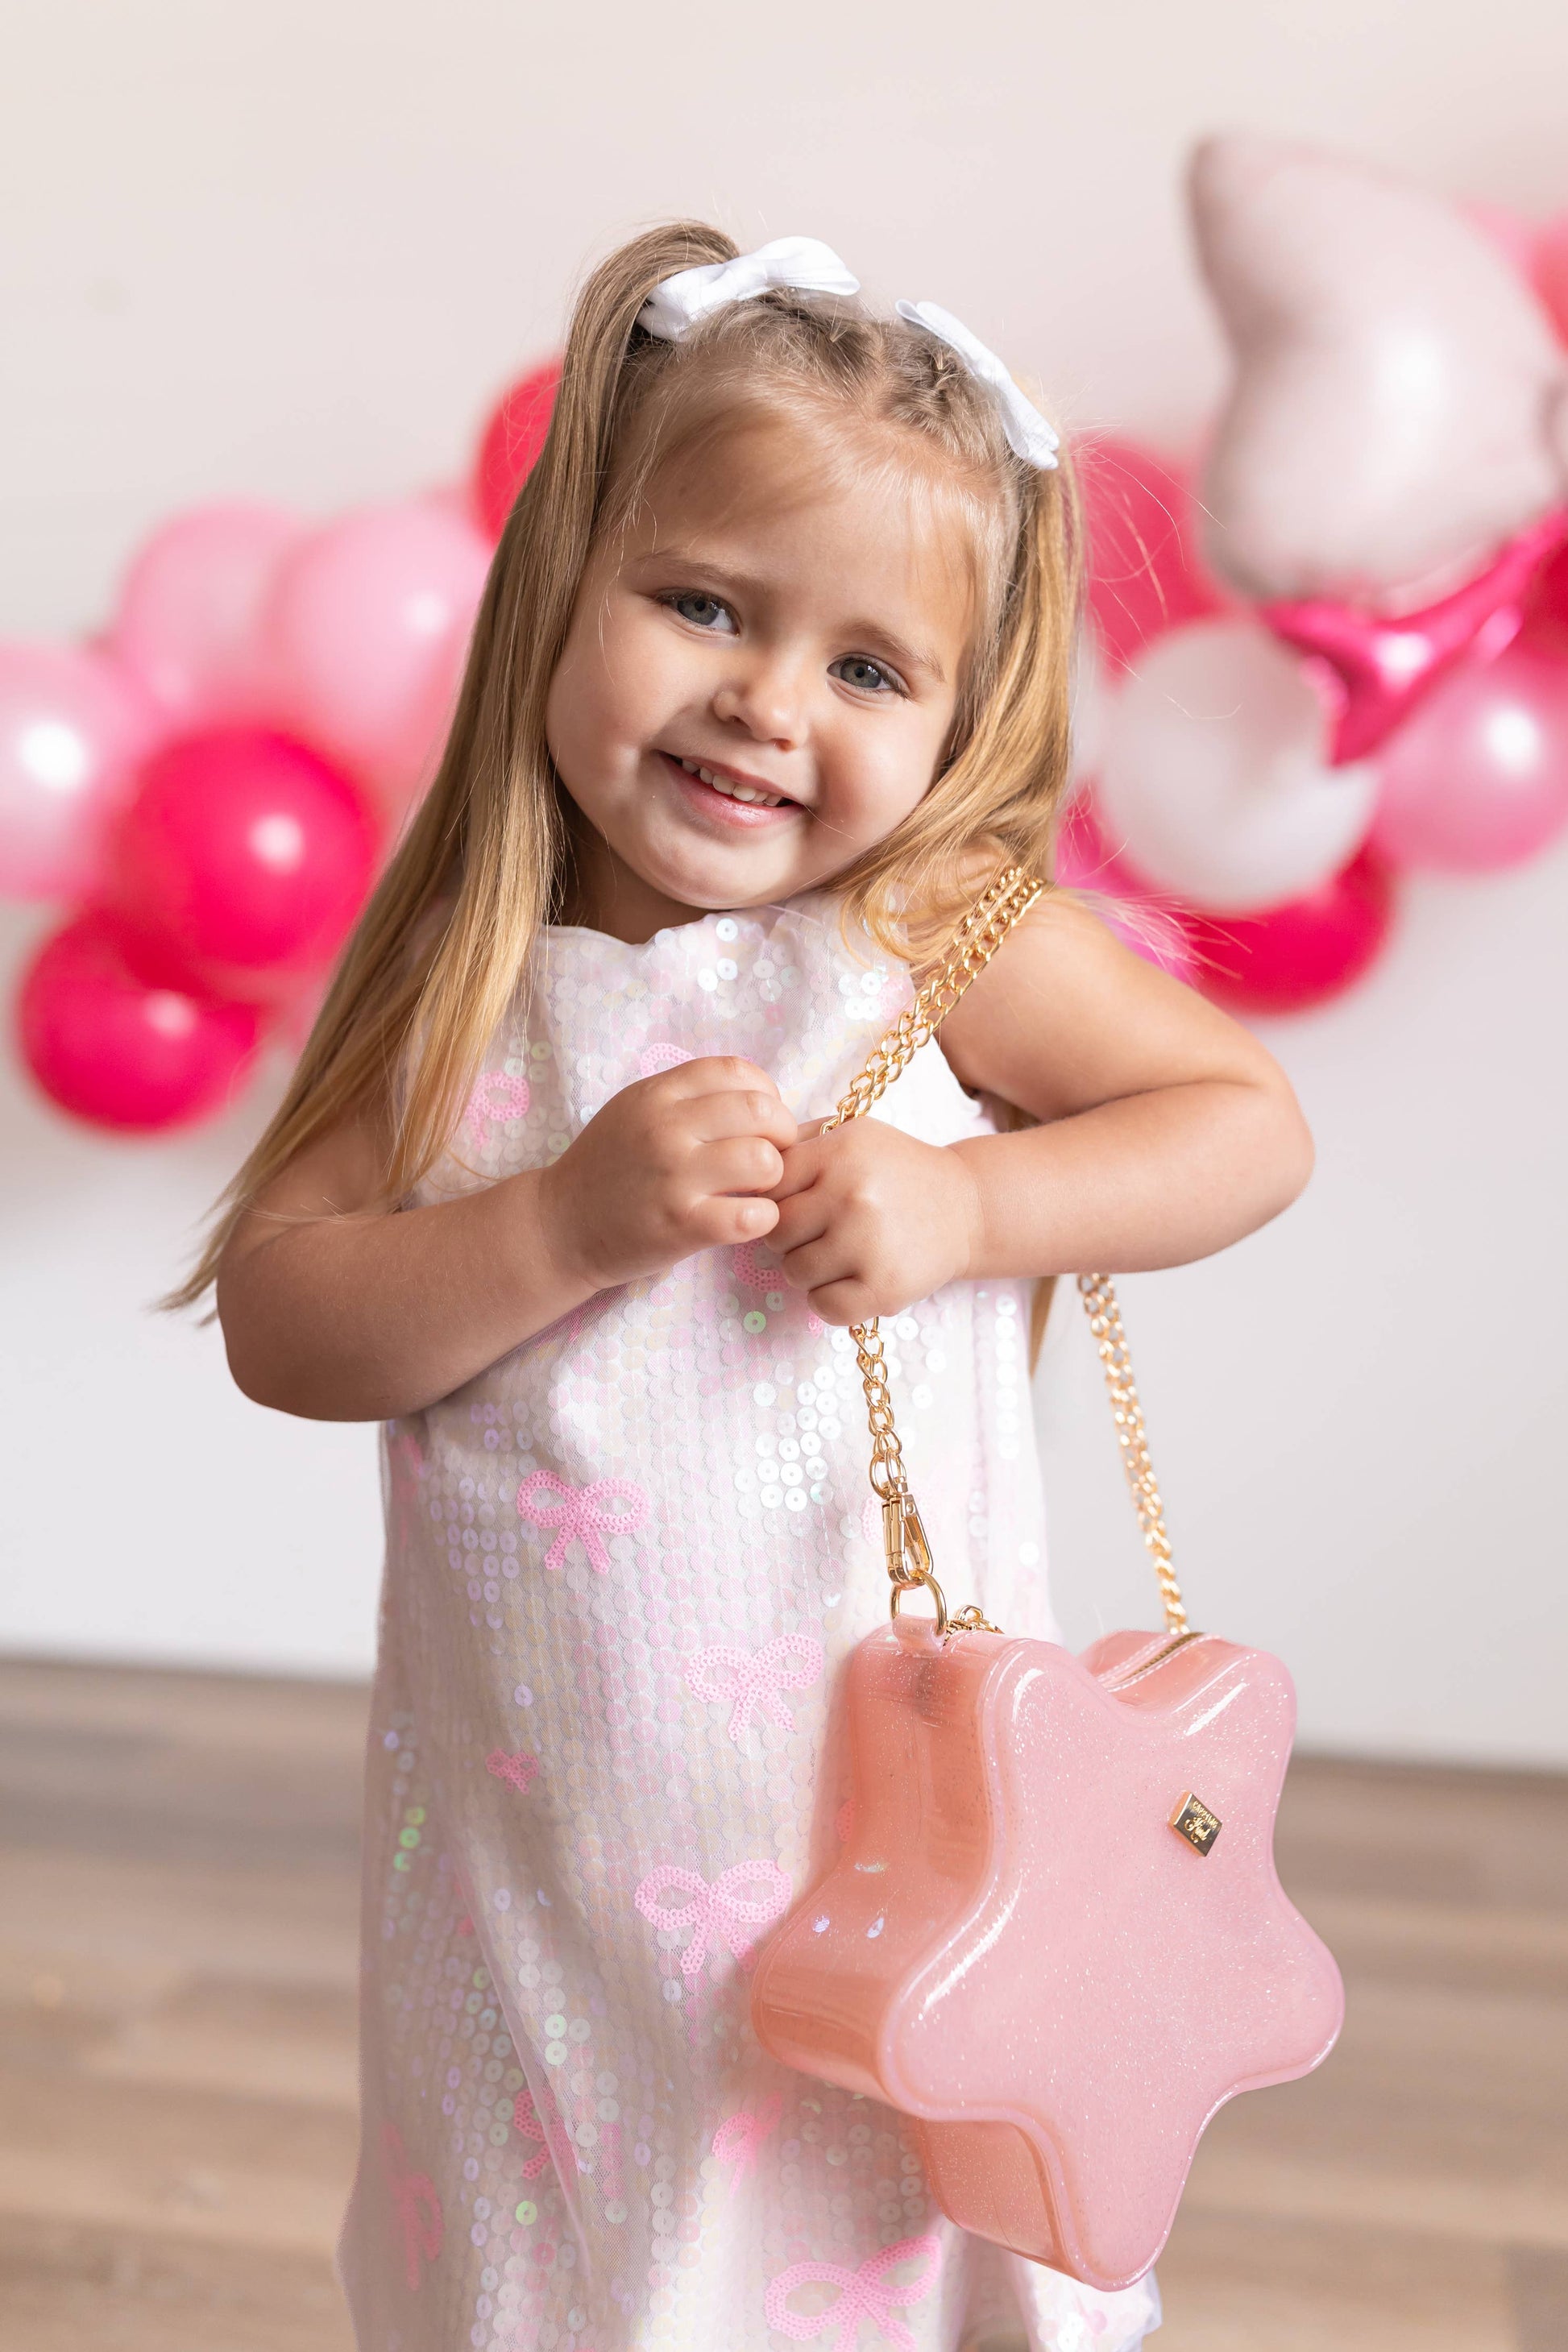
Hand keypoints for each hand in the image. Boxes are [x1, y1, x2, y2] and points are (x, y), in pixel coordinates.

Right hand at [538, 1057, 796, 1294]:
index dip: (766, 1092)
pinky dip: (763, 1218)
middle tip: (772, 1154)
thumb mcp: (636, 1112)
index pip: (736, 1071)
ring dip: (774, 1177)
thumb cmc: (607, 1168)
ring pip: (763, 1161)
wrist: (559, 1225)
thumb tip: (762, 1100)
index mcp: (657, 1094)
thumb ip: (689, 1099)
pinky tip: (750, 1219)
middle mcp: (666, 1128)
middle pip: (761, 1111)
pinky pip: (751, 1216)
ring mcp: (674, 1177)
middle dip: (781, 1133)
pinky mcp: (681, 1225)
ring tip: (757, 1188)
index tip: (762, 1118)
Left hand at [768, 1120, 982, 1325]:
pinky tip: (850, 1279)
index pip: (769, 1187)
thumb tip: (742, 1164)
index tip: (800, 1202)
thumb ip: (798, 1142)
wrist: (966, 1207)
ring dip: (810, 1268)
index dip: (778, 1198)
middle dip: (790, 1235)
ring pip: (794, 1272)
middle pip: (776, 1232)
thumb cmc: (898, 1171)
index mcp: (839, 1153)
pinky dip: (830, 1299)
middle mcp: (852, 1196)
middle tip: (821, 1231)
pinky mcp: (884, 1289)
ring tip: (840, 1253)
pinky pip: (823, 1306)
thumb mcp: (853, 1134)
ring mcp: (868, 1245)